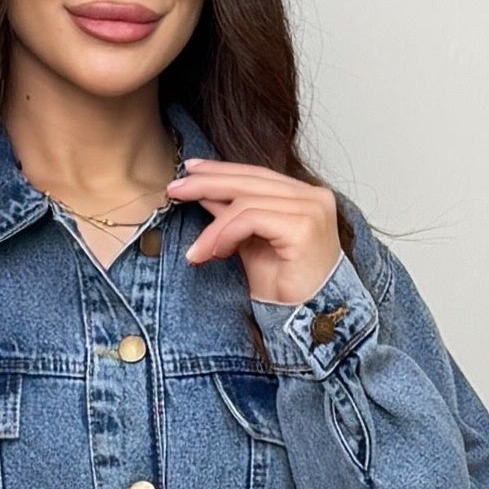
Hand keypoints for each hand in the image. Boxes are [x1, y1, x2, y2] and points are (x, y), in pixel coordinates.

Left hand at [165, 160, 343, 312]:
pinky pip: (251, 219)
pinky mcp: (303, 226)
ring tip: (196, 251)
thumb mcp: (251, 242)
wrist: (306, 318)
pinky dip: (226, 234)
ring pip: (246, 202)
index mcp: (305, 196)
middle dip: (207, 183)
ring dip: (214, 228)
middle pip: (250, 180)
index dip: (221, 170)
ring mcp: (311, 209)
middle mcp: (313, 197)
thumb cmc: (286, 287)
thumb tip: (205, 191)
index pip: (257, 174)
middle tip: (175, 189)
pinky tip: (213, 253)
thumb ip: (234, 214)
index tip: (190, 170)